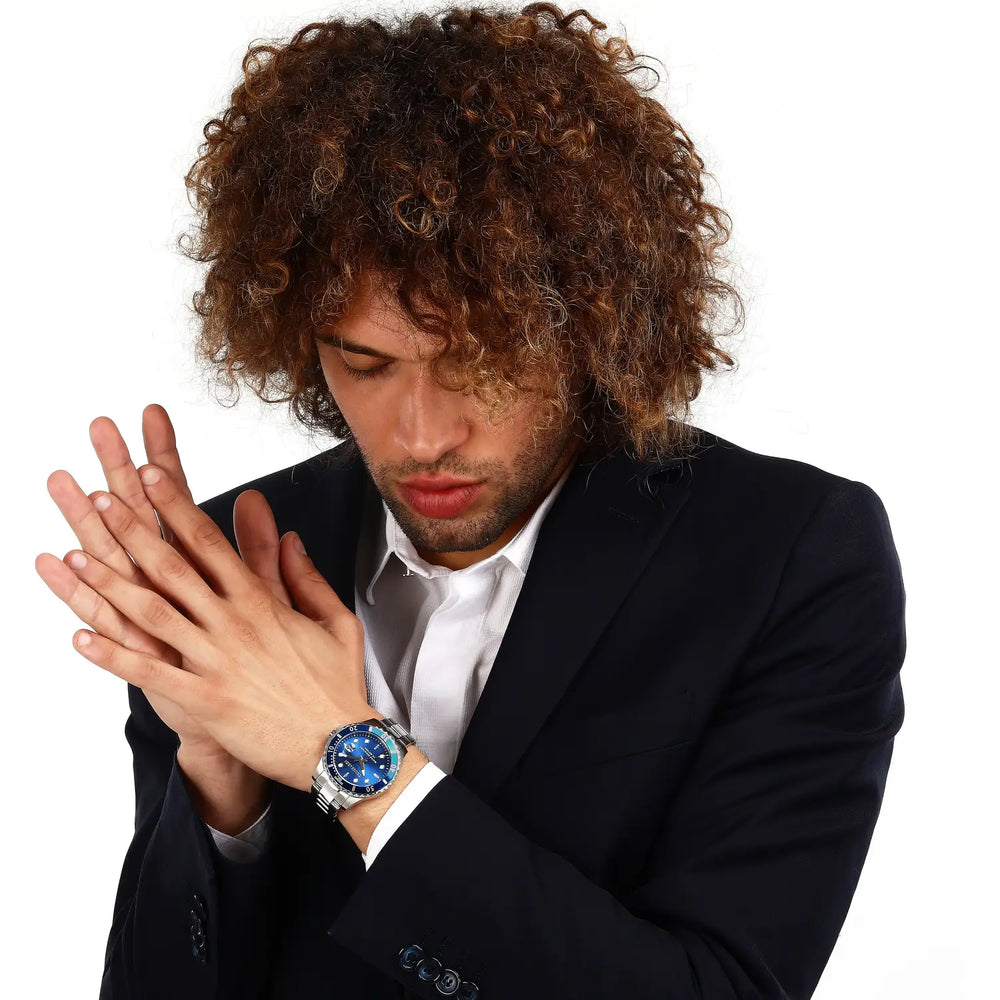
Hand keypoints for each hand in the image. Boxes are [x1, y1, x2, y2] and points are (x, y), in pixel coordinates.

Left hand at [39, 461, 373, 791]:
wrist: (340, 745)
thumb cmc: (337, 685)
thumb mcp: (336, 620)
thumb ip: (305, 577)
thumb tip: (289, 537)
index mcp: (261, 602)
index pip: (209, 543)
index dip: (175, 507)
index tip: (150, 478)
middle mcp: (233, 624)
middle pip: (171, 567)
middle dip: (132, 530)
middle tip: (101, 498)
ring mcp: (216, 661)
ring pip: (152, 614)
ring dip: (109, 584)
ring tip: (75, 557)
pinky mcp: (205, 700)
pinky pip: (150, 673)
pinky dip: (112, 656)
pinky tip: (80, 638)